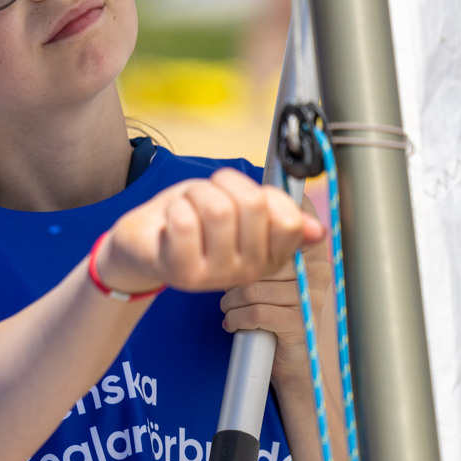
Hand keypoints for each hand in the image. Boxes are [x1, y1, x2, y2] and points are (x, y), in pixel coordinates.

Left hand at [96, 168, 321, 296]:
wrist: (144, 242)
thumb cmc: (194, 221)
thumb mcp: (242, 212)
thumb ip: (278, 214)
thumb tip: (316, 230)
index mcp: (268, 256)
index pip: (288, 221)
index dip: (262, 194)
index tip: (240, 196)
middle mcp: (247, 270)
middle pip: (252, 204)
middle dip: (222, 185)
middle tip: (205, 198)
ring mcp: (216, 276)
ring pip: (218, 208)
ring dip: (196, 194)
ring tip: (187, 209)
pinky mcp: (183, 273)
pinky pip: (185, 220)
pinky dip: (174, 208)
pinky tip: (170, 224)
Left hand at [221, 224, 333, 410]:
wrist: (289, 355)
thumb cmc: (270, 304)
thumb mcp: (267, 269)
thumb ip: (259, 243)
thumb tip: (230, 218)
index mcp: (312, 248)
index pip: (280, 228)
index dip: (251, 238)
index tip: (235, 252)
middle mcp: (318, 269)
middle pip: (259, 261)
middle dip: (235, 277)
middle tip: (228, 290)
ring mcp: (311, 297)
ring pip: (252, 289)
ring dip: (231, 302)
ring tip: (229, 307)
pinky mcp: (300, 322)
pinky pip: (255, 313)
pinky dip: (236, 319)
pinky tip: (233, 323)